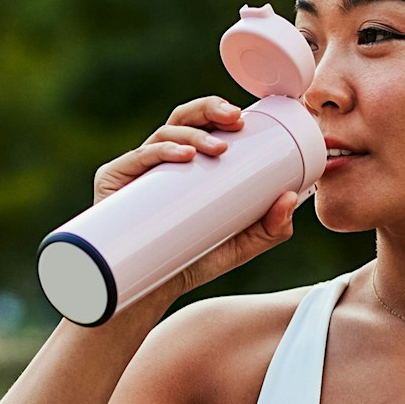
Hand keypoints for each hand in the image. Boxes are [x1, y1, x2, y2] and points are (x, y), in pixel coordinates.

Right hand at [90, 96, 304, 308]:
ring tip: (218, 148)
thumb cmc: (191, 261)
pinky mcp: (113, 182)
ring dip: (194, 133)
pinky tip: (185, 156)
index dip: (219, 111)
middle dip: (209, 109)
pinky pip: (137, 158)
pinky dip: (163, 152)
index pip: (200, 124)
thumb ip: (271, 227)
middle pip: (182, 118)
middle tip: (235, 120)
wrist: (147, 294)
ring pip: (163, 133)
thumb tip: (291, 197)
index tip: (244, 119)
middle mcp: (159, 160)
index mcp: (186, 164)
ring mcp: (136, 170)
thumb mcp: (240, 246)